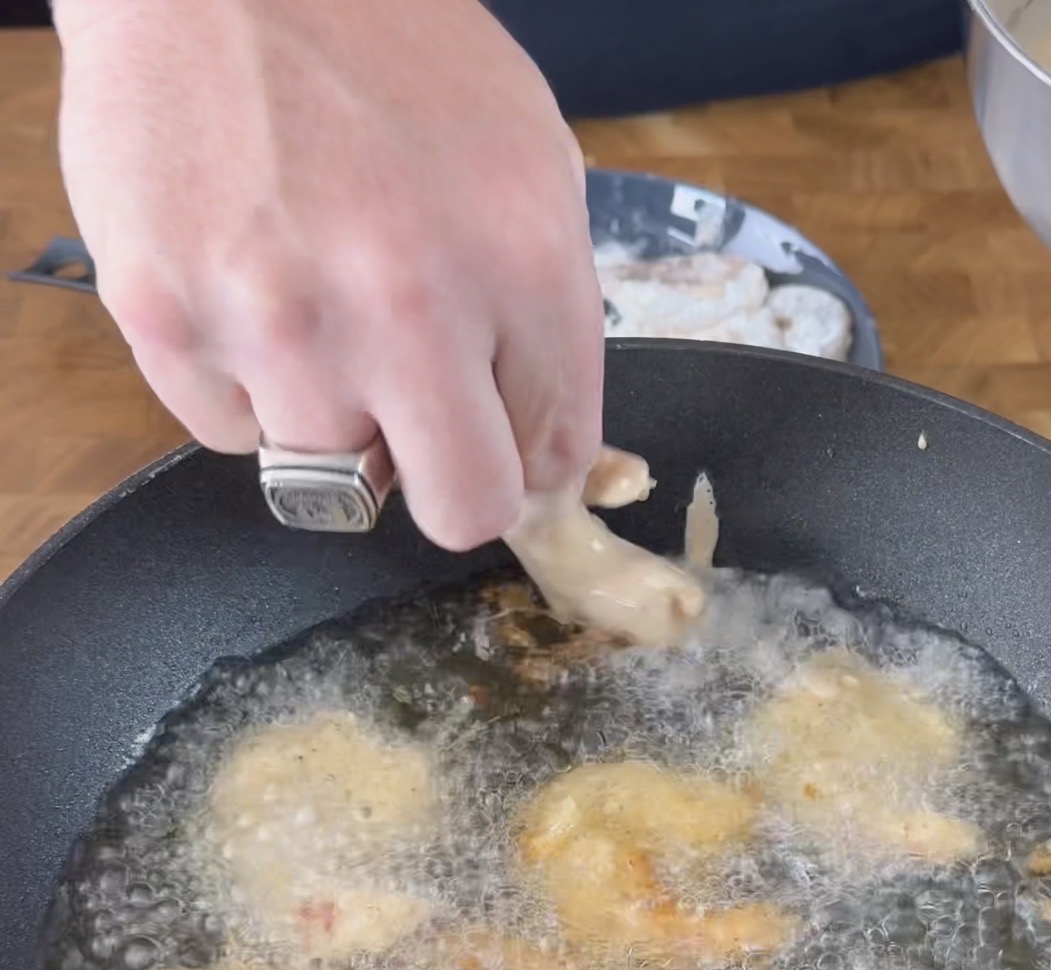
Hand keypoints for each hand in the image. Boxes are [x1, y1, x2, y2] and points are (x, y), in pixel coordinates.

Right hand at [53, 0, 604, 549]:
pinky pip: (228, 431)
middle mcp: (403, 306)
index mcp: (518, 256)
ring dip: (330, 412)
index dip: (526, 458)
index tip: (502, 439)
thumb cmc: (382, 46)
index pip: (552, 454)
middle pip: (459, 512)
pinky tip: (243, 281)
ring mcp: (277, 323)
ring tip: (311, 299)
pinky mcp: (168, 321)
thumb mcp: (527, 155)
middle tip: (419, 423)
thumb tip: (546, 455)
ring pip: (332, 473)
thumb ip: (550, 313)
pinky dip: (242, 382)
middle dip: (447, 480)